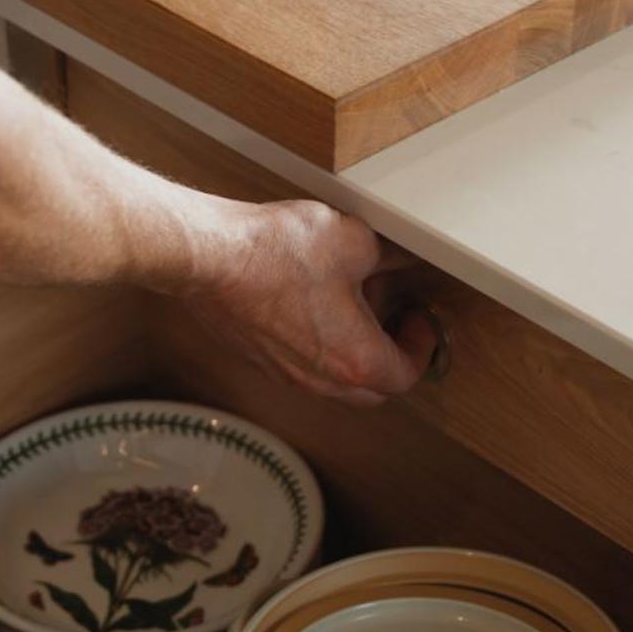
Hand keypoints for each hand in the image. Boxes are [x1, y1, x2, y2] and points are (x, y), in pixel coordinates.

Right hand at [183, 201, 435, 406]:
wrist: (210, 257)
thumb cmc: (278, 254)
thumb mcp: (356, 241)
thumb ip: (391, 254)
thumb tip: (401, 255)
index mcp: (355, 359)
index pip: (406, 375)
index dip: (421, 347)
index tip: (419, 320)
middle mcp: (320, 379)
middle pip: (371, 390)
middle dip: (388, 357)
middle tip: (393, 318)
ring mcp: (284, 373)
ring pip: (333, 381)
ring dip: (350, 352)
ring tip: (352, 305)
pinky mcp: (257, 359)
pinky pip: (300, 366)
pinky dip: (317, 346)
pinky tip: (311, 303)